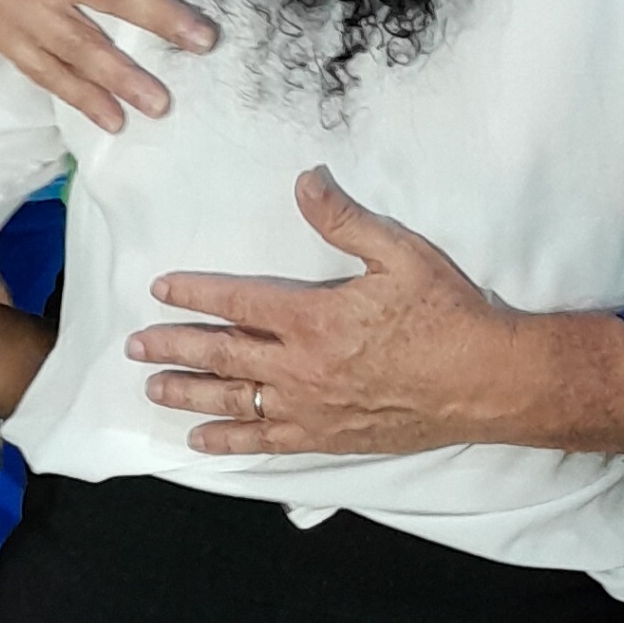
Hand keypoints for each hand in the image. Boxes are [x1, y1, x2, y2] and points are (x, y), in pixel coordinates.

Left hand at [128, 168, 519, 453]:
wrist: (487, 380)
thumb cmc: (448, 314)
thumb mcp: (400, 253)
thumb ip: (344, 219)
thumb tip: (305, 181)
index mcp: (314, 316)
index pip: (238, 302)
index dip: (196, 294)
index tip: (162, 289)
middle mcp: (303, 366)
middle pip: (223, 355)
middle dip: (175, 347)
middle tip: (136, 345)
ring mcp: (312, 407)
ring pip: (235, 401)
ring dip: (189, 393)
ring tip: (153, 387)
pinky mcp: (329, 437)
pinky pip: (266, 441)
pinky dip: (230, 440)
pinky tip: (200, 441)